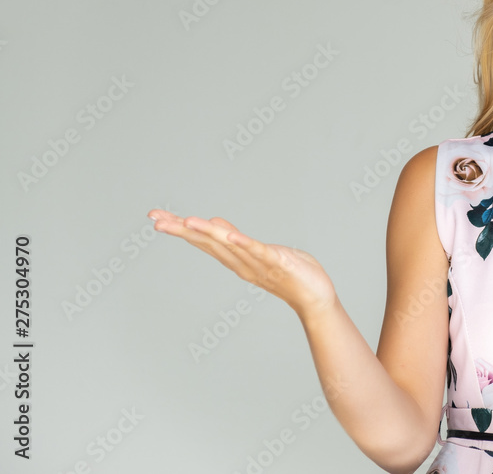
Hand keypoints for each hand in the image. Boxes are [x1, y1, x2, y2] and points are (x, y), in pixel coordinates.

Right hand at [148, 209, 336, 318]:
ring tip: (187, 221)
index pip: (202, 241)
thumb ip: (236, 239)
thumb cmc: (289, 273)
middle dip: (181, 230)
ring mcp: (257, 263)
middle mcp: (241, 262)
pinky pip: (257, 251)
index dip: (179, 229)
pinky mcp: (277, 262)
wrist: (316, 298)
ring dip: (207, 233)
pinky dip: (243, 243)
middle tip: (155, 220)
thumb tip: (214, 223)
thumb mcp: (259, 251)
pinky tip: (230, 235)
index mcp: (235, 258)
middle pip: (207, 243)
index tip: (155, 217)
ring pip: (228, 246)